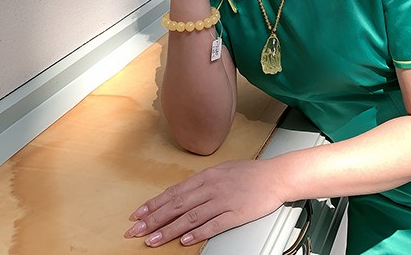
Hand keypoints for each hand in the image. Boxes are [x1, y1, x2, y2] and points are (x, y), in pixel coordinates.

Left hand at [124, 159, 283, 247]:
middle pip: (177, 204)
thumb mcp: (222, 170)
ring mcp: (223, 200)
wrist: (275, 176)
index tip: (139, 215)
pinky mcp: (236, 214)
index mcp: (207, 175)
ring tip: (153, 240)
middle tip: (136, 230)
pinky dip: (197, 233)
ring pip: (190, 216)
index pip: (174, 191)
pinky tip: (185, 241)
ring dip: (169, 230)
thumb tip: (183, 193)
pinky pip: (213, 225)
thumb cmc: (250, 172)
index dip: (154, 204)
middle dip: (154, 219)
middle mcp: (211, 187)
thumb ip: (202, 182)